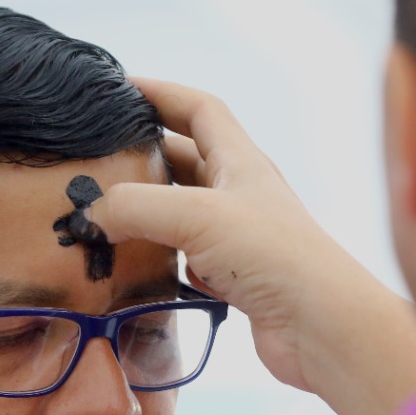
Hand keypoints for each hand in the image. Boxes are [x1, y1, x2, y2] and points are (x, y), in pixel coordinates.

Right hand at [86, 78, 415, 414]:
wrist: (322, 327)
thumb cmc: (278, 258)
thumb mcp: (198, 216)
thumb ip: (136, 207)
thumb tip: (93, 215)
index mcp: (240, 162)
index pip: (199, 109)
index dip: (160, 93)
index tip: (119, 87)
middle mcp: (241, 195)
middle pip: (184, 160)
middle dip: (141, 157)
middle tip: (96, 161)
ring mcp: (238, 238)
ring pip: (181, 214)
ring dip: (145, 213)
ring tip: (101, 216)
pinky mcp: (234, 280)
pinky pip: (187, 260)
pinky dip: (159, 260)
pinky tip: (135, 268)